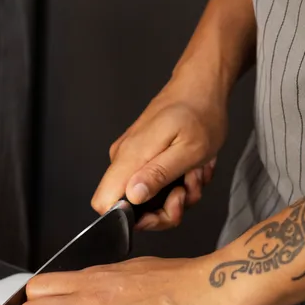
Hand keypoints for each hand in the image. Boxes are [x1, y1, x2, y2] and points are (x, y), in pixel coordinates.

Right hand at [91, 92, 225, 229]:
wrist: (201, 86)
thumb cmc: (200, 113)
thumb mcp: (189, 150)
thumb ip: (158, 175)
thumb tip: (131, 196)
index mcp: (130, 157)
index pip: (103, 202)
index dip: (130, 219)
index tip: (161, 208)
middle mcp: (124, 159)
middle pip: (129, 208)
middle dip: (165, 209)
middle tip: (186, 191)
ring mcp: (133, 159)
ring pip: (148, 199)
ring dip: (177, 194)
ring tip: (195, 171)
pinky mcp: (143, 158)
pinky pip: (156, 185)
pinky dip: (178, 183)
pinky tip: (191, 166)